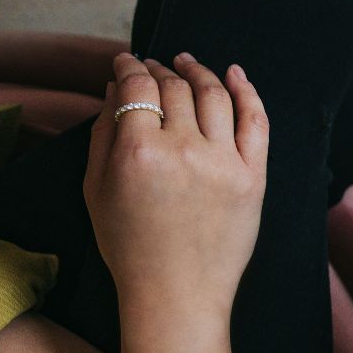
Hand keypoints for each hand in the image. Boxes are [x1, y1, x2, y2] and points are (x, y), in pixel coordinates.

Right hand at [85, 52, 268, 317]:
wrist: (176, 292)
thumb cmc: (129, 244)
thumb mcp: (96, 188)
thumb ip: (103, 134)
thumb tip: (114, 88)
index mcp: (138, 150)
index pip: (137, 86)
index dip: (129, 66)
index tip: (125, 61)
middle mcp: (184, 149)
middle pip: (175, 88)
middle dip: (160, 69)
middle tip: (154, 64)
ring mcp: (224, 161)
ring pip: (214, 95)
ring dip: (200, 72)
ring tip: (188, 63)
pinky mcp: (253, 176)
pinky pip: (255, 120)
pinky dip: (247, 91)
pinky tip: (235, 73)